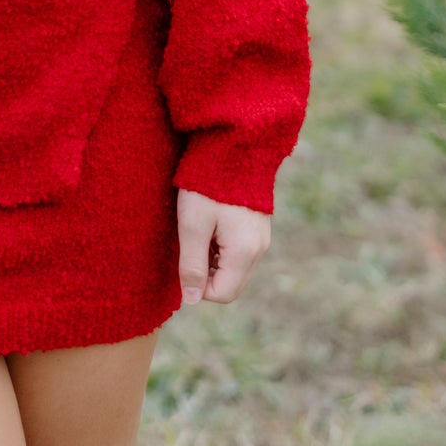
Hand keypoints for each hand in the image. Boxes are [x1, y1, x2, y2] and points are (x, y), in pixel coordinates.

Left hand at [176, 190, 270, 306]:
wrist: (233, 145)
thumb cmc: (208, 185)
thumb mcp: (192, 225)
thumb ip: (192, 265)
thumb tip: (191, 300)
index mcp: (245, 252)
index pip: (222, 294)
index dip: (198, 286)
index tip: (185, 258)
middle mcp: (259, 249)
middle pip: (229, 282)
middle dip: (205, 271)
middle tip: (190, 240)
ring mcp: (261, 237)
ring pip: (232, 266)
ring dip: (211, 256)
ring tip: (199, 226)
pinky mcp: (257, 226)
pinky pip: (237, 250)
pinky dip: (220, 244)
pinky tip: (209, 220)